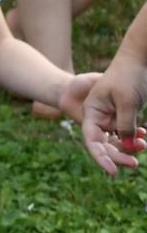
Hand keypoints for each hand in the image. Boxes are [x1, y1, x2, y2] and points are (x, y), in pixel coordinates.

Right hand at [79, 60, 146, 175]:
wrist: (137, 59)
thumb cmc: (127, 76)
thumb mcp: (126, 101)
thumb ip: (125, 125)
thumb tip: (127, 147)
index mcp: (92, 113)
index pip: (92, 140)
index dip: (100, 158)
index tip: (112, 172)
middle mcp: (98, 118)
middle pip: (104, 145)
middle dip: (119, 155)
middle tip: (136, 164)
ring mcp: (110, 118)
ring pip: (117, 141)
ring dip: (129, 148)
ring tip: (144, 145)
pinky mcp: (122, 116)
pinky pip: (127, 133)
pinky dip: (135, 138)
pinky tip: (145, 136)